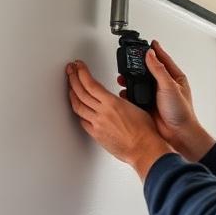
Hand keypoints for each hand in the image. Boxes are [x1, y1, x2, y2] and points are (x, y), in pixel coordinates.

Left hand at [67, 60, 171, 179]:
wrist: (144, 148)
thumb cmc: (145, 131)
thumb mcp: (135, 107)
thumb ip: (122, 101)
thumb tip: (117, 99)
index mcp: (112, 102)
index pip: (91, 83)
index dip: (82, 72)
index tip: (78, 65)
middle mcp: (102, 112)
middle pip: (81, 92)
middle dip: (73, 78)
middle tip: (70, 71)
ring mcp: (97, 124)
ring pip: (78, 107)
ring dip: (72, 95)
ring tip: (70, 87)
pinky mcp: (96, 135)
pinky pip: (82, 122)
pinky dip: (79, 114)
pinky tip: (78, 110)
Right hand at [118, 40, 214, 161]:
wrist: (178, 134)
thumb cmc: (181, 112)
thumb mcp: (169, 86)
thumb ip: (158, 70)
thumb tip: (151, 55)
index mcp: (175, 78)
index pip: (163, 59)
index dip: (155, 50)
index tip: (150, 42)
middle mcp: (166, 86)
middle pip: (150, 70)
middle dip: (140, 64)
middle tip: (131, 57)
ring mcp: (157, 96)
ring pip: (142, 83)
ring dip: (132, 79)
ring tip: (123, 75)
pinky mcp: (149, 105)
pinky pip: (137, 96)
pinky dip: (129, 93)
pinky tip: (124, 92)